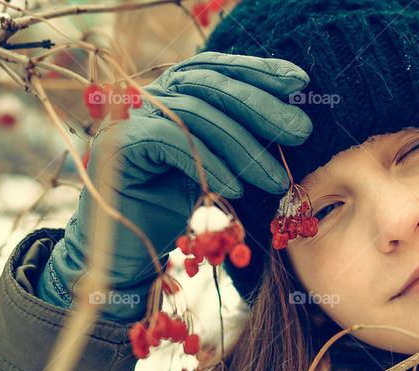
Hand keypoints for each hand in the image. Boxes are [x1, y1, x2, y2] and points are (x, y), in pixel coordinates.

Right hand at [36, 51, 312, 321]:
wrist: (129, 255)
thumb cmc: (179, 212)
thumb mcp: (220, 169)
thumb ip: (243, 140)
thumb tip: (293, 121)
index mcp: (175, 93)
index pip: (217, 69)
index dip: (258, 71)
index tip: (300, 84)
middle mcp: (150, 97)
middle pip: (209, 86)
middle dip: (260, 106)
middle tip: (301, 131)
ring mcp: (130, 118)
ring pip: (194, 114)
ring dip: (243, 146)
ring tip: (276, 179)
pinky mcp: (117, 145)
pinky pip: (170, 142)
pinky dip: (208, 164)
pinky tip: (237, 190)